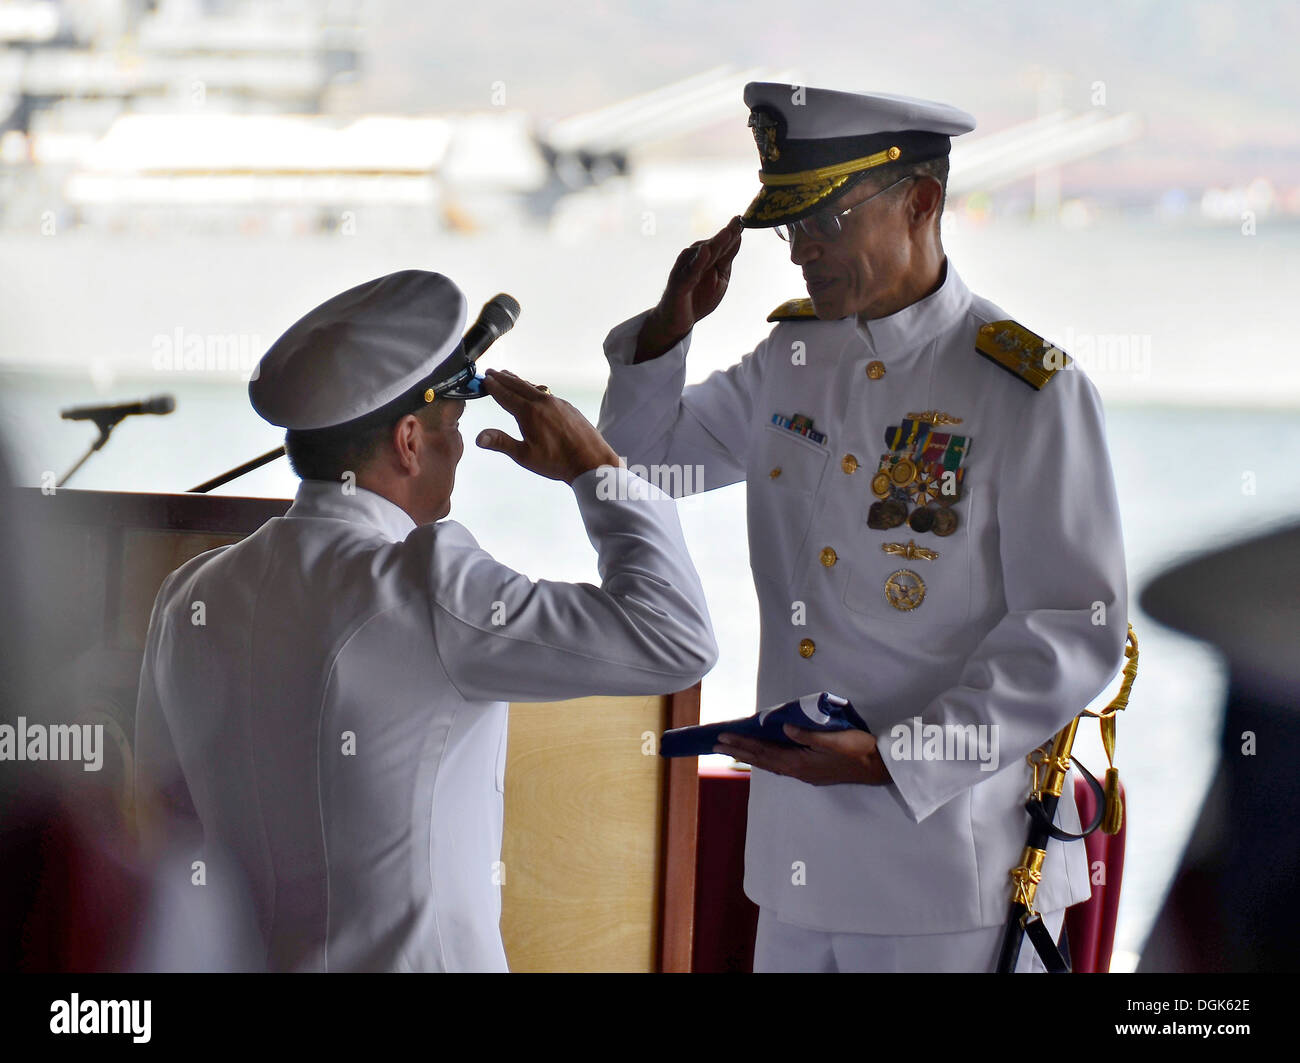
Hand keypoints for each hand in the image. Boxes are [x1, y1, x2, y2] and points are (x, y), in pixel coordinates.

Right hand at [476, 369, 619, 483]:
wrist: (591, 461)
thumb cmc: (557, 462)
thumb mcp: (525, 455)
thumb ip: (501, 443)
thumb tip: (478, 437)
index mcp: (529, 413)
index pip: (505, 395)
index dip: (493, 387)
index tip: (483, 379)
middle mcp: (543, 402)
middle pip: (518, 386)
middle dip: (503, 378)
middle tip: (491, 372)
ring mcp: (557, 403)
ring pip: (533, 387)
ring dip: (519, 381)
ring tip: (509, 377)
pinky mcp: (568, 407)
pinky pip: (546, 392)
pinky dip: (534, 388)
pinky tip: (534, 392)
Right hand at [633, 216, 743, 362]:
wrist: (677, 321)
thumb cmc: (698, 297)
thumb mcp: (719, 278)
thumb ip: (726, 258)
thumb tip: (738, 237)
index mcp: (705, 258)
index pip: (721, 244)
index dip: (732, 232)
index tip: (743, 219)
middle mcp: (693, 260)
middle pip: (712, 246)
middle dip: (725, 235)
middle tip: (738, 222)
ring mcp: (685, 271)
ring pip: (701, 256)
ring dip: (714, 243)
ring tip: (727, 233)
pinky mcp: (678, 284)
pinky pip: (689, 272)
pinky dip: (698, 262)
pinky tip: (706, 253)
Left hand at [713, 725, 891, 785]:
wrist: (878, 767)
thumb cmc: (857, 750)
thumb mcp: (833, 738)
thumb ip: (807, 735)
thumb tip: (782, 728)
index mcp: (799, 764)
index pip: (763, 753)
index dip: (742, 744)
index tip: (723, 738)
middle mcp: (798, 771)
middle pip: (762, 761)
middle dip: (739, 751)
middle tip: (717, 743)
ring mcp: (804, 774)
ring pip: (770, 764)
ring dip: (751, 756)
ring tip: (733, 749)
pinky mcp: (811, 772)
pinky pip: (781, 765)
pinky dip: (767, 759)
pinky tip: (763, 755)